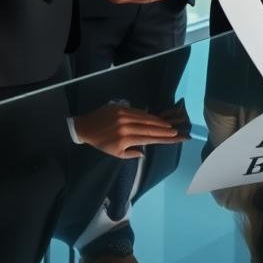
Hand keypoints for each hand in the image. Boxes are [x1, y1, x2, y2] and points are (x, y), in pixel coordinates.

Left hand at [73, 103, 187, 157]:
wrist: (86, 127)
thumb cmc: (101, 143)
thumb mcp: (115, 153)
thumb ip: (131, 154)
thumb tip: (144, 151)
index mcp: (125, 139)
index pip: (149, 138)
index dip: (163, 138)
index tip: (174, 137)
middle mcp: (127, 127)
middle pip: (150, 128)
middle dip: (165, 130)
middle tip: (177, 131)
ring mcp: (124, 116)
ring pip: (146, 118)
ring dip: (159, 122)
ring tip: (169, 125)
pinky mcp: (122, 108)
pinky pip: (138, 112)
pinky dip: (148, 115)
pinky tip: (155, 118)